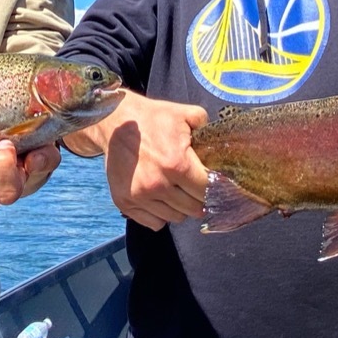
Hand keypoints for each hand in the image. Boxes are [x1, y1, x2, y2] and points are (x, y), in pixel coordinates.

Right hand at [70, 91, 209, 230]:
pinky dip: (161, 215)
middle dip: (199, 199)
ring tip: (177, 191)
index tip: (216, 185)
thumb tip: (223, 142)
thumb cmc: (152, 119)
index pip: (208, 191)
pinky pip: (154, 222)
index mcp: (177, 164)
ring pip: (175, 218)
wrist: (115, 123)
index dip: (216, 188)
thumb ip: (207, 127)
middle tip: (196, 188)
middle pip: (194, 208)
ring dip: (181, 208)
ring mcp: (140, 196)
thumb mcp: (184, 114)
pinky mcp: (125, 203)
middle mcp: (158, 185)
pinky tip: (160, 199)